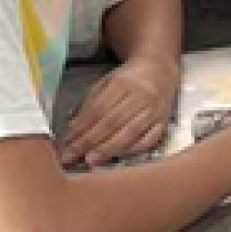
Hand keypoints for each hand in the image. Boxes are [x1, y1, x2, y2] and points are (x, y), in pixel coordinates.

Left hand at [60, 56, 178, 167]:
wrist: (159, 70)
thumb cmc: (126, 79)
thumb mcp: (105, 83)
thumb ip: (88, 103)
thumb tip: (72, 127)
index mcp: (122, 83)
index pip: (98, 109)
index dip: (81, 128)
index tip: (66, 143)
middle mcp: (140, 96)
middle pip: (112, 122)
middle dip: (90, 141)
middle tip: (72, 156)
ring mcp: (154, 110)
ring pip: (130, 133)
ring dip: (108, 149)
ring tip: (91, 161)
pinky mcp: (164, 122)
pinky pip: (148, 140)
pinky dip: (132, 150)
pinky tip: (117, 157)